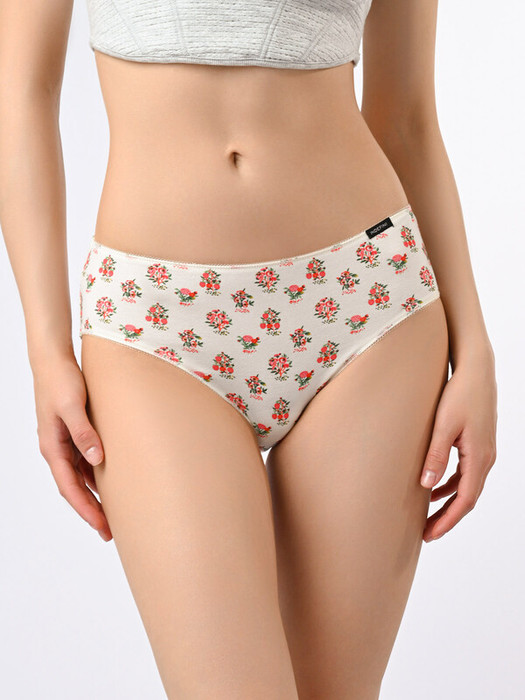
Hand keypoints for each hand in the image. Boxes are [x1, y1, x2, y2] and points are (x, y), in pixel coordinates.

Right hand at [33, 352, 111, 541]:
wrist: (53, 359)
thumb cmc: (61, 380)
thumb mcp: (74, 406)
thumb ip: (84, 433)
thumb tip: (97, 460)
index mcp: (52, 447)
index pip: (70, 487)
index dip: (86, 509)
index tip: (102, 526)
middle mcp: (56, 448)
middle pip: (74, 488)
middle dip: (91, 511)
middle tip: (110, 532)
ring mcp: (64, 442)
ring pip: (79, 477)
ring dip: (94, 496)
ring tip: (112, 515)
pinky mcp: (73, 433)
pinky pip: (84, 463)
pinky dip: (96, 477)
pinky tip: (110, 484)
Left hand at [420, 356, 496, 542]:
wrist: (476, 370)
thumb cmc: (460, 393)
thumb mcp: (443, 425)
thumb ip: (436, 455)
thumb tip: (427, 485)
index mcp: (479, 458)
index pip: (464, 500)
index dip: (447, 520)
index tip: (430, 534)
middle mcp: (486, 458)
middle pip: (467, 498)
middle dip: (447, 517)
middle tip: (426, 533)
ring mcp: (484, 451)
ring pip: (467, 487)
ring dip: (448, 502)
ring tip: (427, 515)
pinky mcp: (478, 444)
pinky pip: (466, 474)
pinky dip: (451, 485)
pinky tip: (433, 487)